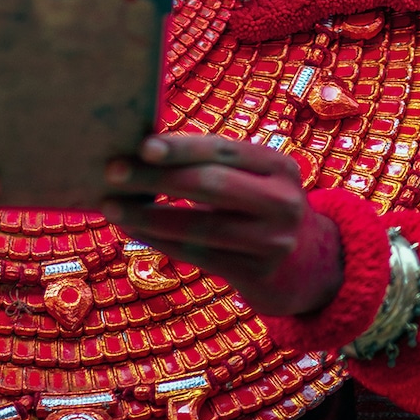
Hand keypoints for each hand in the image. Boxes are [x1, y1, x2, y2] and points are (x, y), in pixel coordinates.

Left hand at [103, 133, 341, 317]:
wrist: (307, 263)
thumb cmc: (259, 205)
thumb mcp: (254, 177)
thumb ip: (213, 163)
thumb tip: (142, 148)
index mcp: (278, 165)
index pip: (224, 150)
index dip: (183, 147)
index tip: (142, 145)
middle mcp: (282, 202)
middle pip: (210, 185)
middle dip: (157, 178)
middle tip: (113, 172)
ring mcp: (271, 242)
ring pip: (199, 226)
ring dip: (148, 215)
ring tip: (111, 206)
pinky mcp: (256, 274)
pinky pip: (196, 255)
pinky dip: (158, 240)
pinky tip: (132, 228)